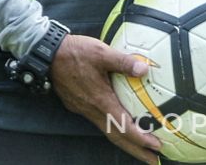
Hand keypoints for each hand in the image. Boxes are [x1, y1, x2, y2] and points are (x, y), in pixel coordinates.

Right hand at [50, 34, 162, 163]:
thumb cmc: (75, 52)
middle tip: (154, 161)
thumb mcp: (101, 52)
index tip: (156, 146)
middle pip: (117, 137)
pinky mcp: (80, 106)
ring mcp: (85, 110)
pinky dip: (114, 131)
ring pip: (108, 132)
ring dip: (126, 143)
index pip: (123, 126)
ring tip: (142, 150)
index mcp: (101, 100)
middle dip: (136, 151)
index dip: (140, 138)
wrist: (49, 55)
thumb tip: (144, 68)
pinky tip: (121, 127)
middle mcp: (93, 110)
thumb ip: (123, 61)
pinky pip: (100, 124)